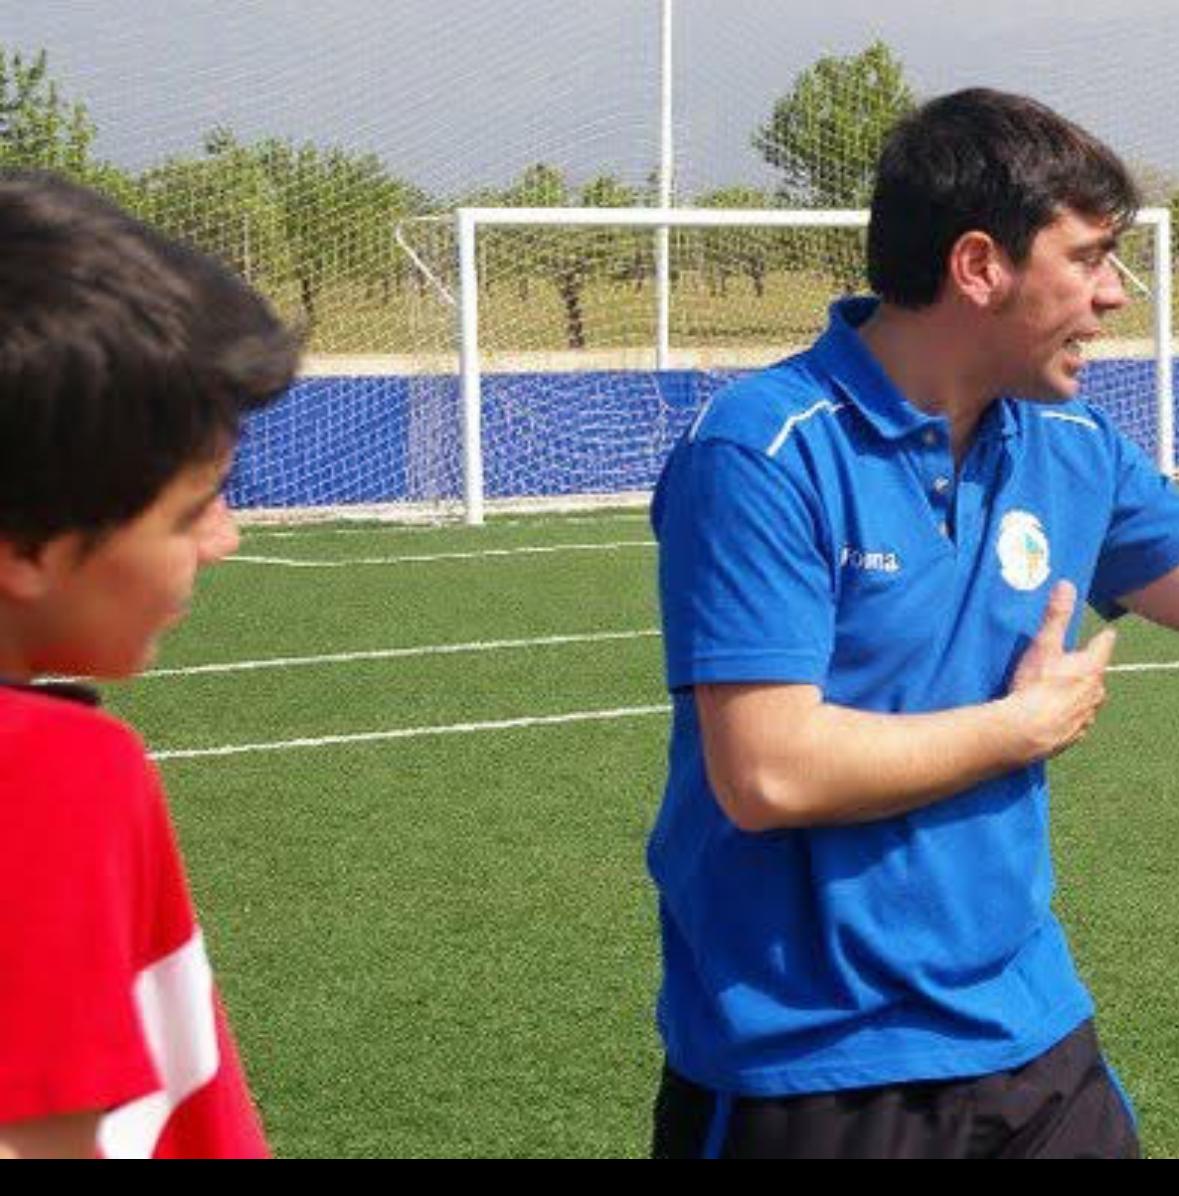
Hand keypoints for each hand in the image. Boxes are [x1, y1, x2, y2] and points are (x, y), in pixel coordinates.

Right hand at [1006, 579, 1115, 758]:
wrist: (1025, 731)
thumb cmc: (1035, 685)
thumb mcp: (1043, 645)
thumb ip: (1055, 616)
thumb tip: (1066, 584)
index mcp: (1091, 667)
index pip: (1104, 645)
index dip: (1102, 637)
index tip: (1104, 633)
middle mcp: (1096, 692)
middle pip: (1097, 674)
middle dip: (1087, 669)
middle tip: (1070, 664)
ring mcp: (1086, 716)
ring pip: (1089, 700)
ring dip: (1078, 694)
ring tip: (1059, 692)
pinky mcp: (1074, 735)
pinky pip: (1077, 721)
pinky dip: (1068, 716)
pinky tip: (1054, 716)